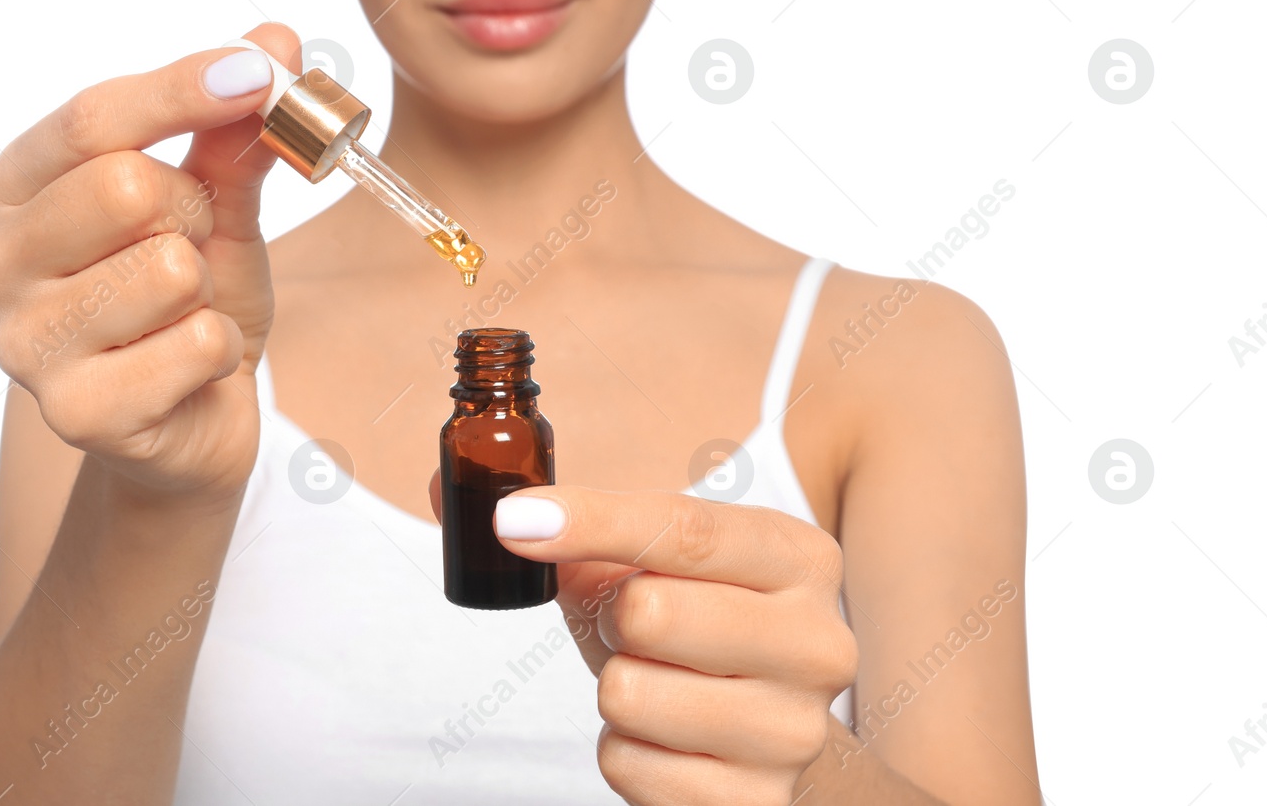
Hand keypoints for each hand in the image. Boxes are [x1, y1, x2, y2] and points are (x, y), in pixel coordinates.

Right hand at [0, 23, 298, 498]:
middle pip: (124, 185)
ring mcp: (22, 344)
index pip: (90, 117)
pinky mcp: (74, 412)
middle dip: (193, 213)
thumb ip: (232, 132)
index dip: (182, 87)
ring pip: (168, 268)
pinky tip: (188, 368)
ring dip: (208, 291)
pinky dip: (219, 350)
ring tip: (184, 315)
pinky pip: (195, 343)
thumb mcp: (216, 206)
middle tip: (194, 248)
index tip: (260, 68)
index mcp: (10, 192)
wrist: (197, 419)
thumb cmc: (191, 300)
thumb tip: (275, 41)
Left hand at [431, 476, 857, 804]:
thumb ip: (574, 527)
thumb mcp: (655, 567)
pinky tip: (664, 738)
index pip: (683, 528)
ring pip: (627, 693)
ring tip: (656, 681)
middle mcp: (818, 643)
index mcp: (800, 559)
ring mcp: (794, 732)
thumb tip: (449, 491)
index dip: (590, 520)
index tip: (512, 519)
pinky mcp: (755, 804)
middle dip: (611, 618)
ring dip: (615, 686)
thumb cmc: (698, 628)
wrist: (772, 735)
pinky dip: (622, 749)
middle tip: (633, 626)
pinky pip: (626, 764)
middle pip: (648, 611)